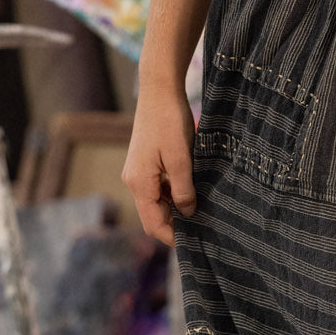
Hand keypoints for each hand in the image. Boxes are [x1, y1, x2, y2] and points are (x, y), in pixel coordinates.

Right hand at [122, 86, 196, 246]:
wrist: (159, 91)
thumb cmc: (169, 122)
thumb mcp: (181, 159)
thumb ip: (183, 190)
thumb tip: (188, 213)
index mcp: (139, 184)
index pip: (153, 224)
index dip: (172, 237)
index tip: (194, 243)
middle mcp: (134, 182)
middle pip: (153, 217)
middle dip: (174, 225)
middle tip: (201, 229)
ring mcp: (138, 173)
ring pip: (156, 204)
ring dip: (175, 210)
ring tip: (199, 211)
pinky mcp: (145, 165)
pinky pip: (157, 190)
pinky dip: (172, 196)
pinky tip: (190, 193)